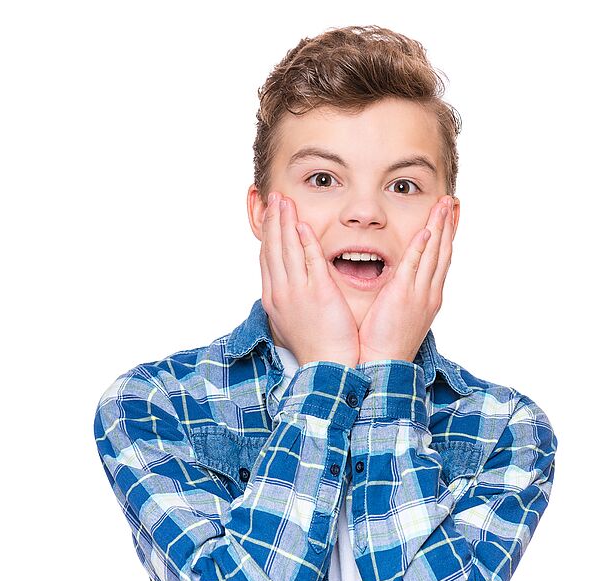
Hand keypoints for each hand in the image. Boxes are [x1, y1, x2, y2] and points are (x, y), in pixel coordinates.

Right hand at [259, 191, 359, 367]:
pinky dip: (305, 242)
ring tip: (285, 202)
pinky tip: (303, 225)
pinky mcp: (319, 294)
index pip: (268, 258)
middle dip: (274, 220)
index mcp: (275, 298)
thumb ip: (293, 297)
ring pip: (288, 250)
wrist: (327, 367)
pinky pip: (310, 262)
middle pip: (274, 248)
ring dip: (286, 223)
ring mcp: (298, 292)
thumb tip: (290, 285)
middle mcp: (281, 292)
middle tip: (275, 198)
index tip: (270, 215)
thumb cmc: (317, 345)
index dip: (269, 234)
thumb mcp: (294, 319)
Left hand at [357, 196, 454, 363]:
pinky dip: (422, 248)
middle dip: (448, 225)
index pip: (441, 260)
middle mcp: (429, 293)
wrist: (385, 365)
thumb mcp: (402, 315)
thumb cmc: (387, 343)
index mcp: (429, 297)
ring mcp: (419, 294)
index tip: (450, 217)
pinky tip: (427, 231)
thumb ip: (404, 294)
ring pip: (434, 254)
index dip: (446, 236)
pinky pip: (414, 266)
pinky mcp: (402, 295)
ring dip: (439, 227)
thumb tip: (402, 281)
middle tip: (451, 202)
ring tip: (444, 205)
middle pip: (443, 252)